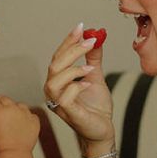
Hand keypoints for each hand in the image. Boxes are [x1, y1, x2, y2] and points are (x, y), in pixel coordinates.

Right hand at [0, 95, 39, 154]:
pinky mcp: (34, 120)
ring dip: (14, 108)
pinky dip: (26, 116)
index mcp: (0, 110)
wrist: (15, 153)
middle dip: (0, 101)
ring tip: (11, 117)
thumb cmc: (1, 145)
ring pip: (18, 105)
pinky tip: (22, 123)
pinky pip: (30, 114)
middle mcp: (13, 109)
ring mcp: (25, 114)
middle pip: (5, 99)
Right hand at [44, 24, 114, 143]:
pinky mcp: (68, 114)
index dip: (68, 41)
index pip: (58, 56)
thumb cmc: (95, 107)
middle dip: (72, 50)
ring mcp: (58, 103)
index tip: (81, 27)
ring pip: (54, 81)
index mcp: (58, 80)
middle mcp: (54, 91)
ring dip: (72, 69)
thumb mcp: (95, 77)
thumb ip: (93, 59)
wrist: (102, 130)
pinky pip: (65, 98)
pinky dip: (77, 87)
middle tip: (90, 40)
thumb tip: (95, 36)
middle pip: (55, 65)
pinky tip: (89, 83)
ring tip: (90, 67)